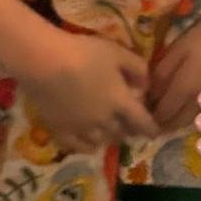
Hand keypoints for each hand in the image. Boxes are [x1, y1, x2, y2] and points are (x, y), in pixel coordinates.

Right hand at [20, 33, 157, 153]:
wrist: (45, 62)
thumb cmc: (85, 53)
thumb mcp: (119, 53)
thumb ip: (138, 70)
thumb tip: (147, 87)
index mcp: (120, 102)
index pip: (142, 122)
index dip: (151, 128)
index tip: (155, 132)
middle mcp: (103, 120)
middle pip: (122, 132)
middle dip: (129, 130)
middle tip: (130, 125)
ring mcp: (81, 128)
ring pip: (102, 141)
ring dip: (110, 137)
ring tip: (111, 132)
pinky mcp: (59, 129)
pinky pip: (76, 146)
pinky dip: (87, 147)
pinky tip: (90, 144)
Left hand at [148, 9, 200, 136]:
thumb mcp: (178, 49)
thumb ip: (161, 73)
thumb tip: (148, 95)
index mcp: (184, 89)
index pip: (162, 114)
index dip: (149, 118)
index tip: (140, 114)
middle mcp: (198, 102)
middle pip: (175, 124)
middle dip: (162, 123)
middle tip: (151, 117)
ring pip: (189, 121)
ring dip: (176, 121)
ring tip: (167, 112)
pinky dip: (189, 115)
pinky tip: (185, 106)